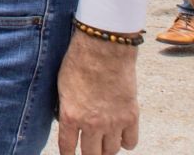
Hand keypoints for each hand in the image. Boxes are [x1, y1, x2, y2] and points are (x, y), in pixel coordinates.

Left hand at [56, 31, 139, 154]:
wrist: (103, 49)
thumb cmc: (78, 62)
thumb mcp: (62, 86)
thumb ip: (66, 107)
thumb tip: (68, 121)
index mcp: (70, 116)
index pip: (67, 147)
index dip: (68, 154)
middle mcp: (92, 124)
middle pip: (92, 154)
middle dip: (89, 153)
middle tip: (89, 148)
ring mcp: (113, 122)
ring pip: (111, 151)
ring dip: (107, 148)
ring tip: (104, 141)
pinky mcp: (131, 116)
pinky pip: (130, 142)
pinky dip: (125, 142)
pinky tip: (121, 135)